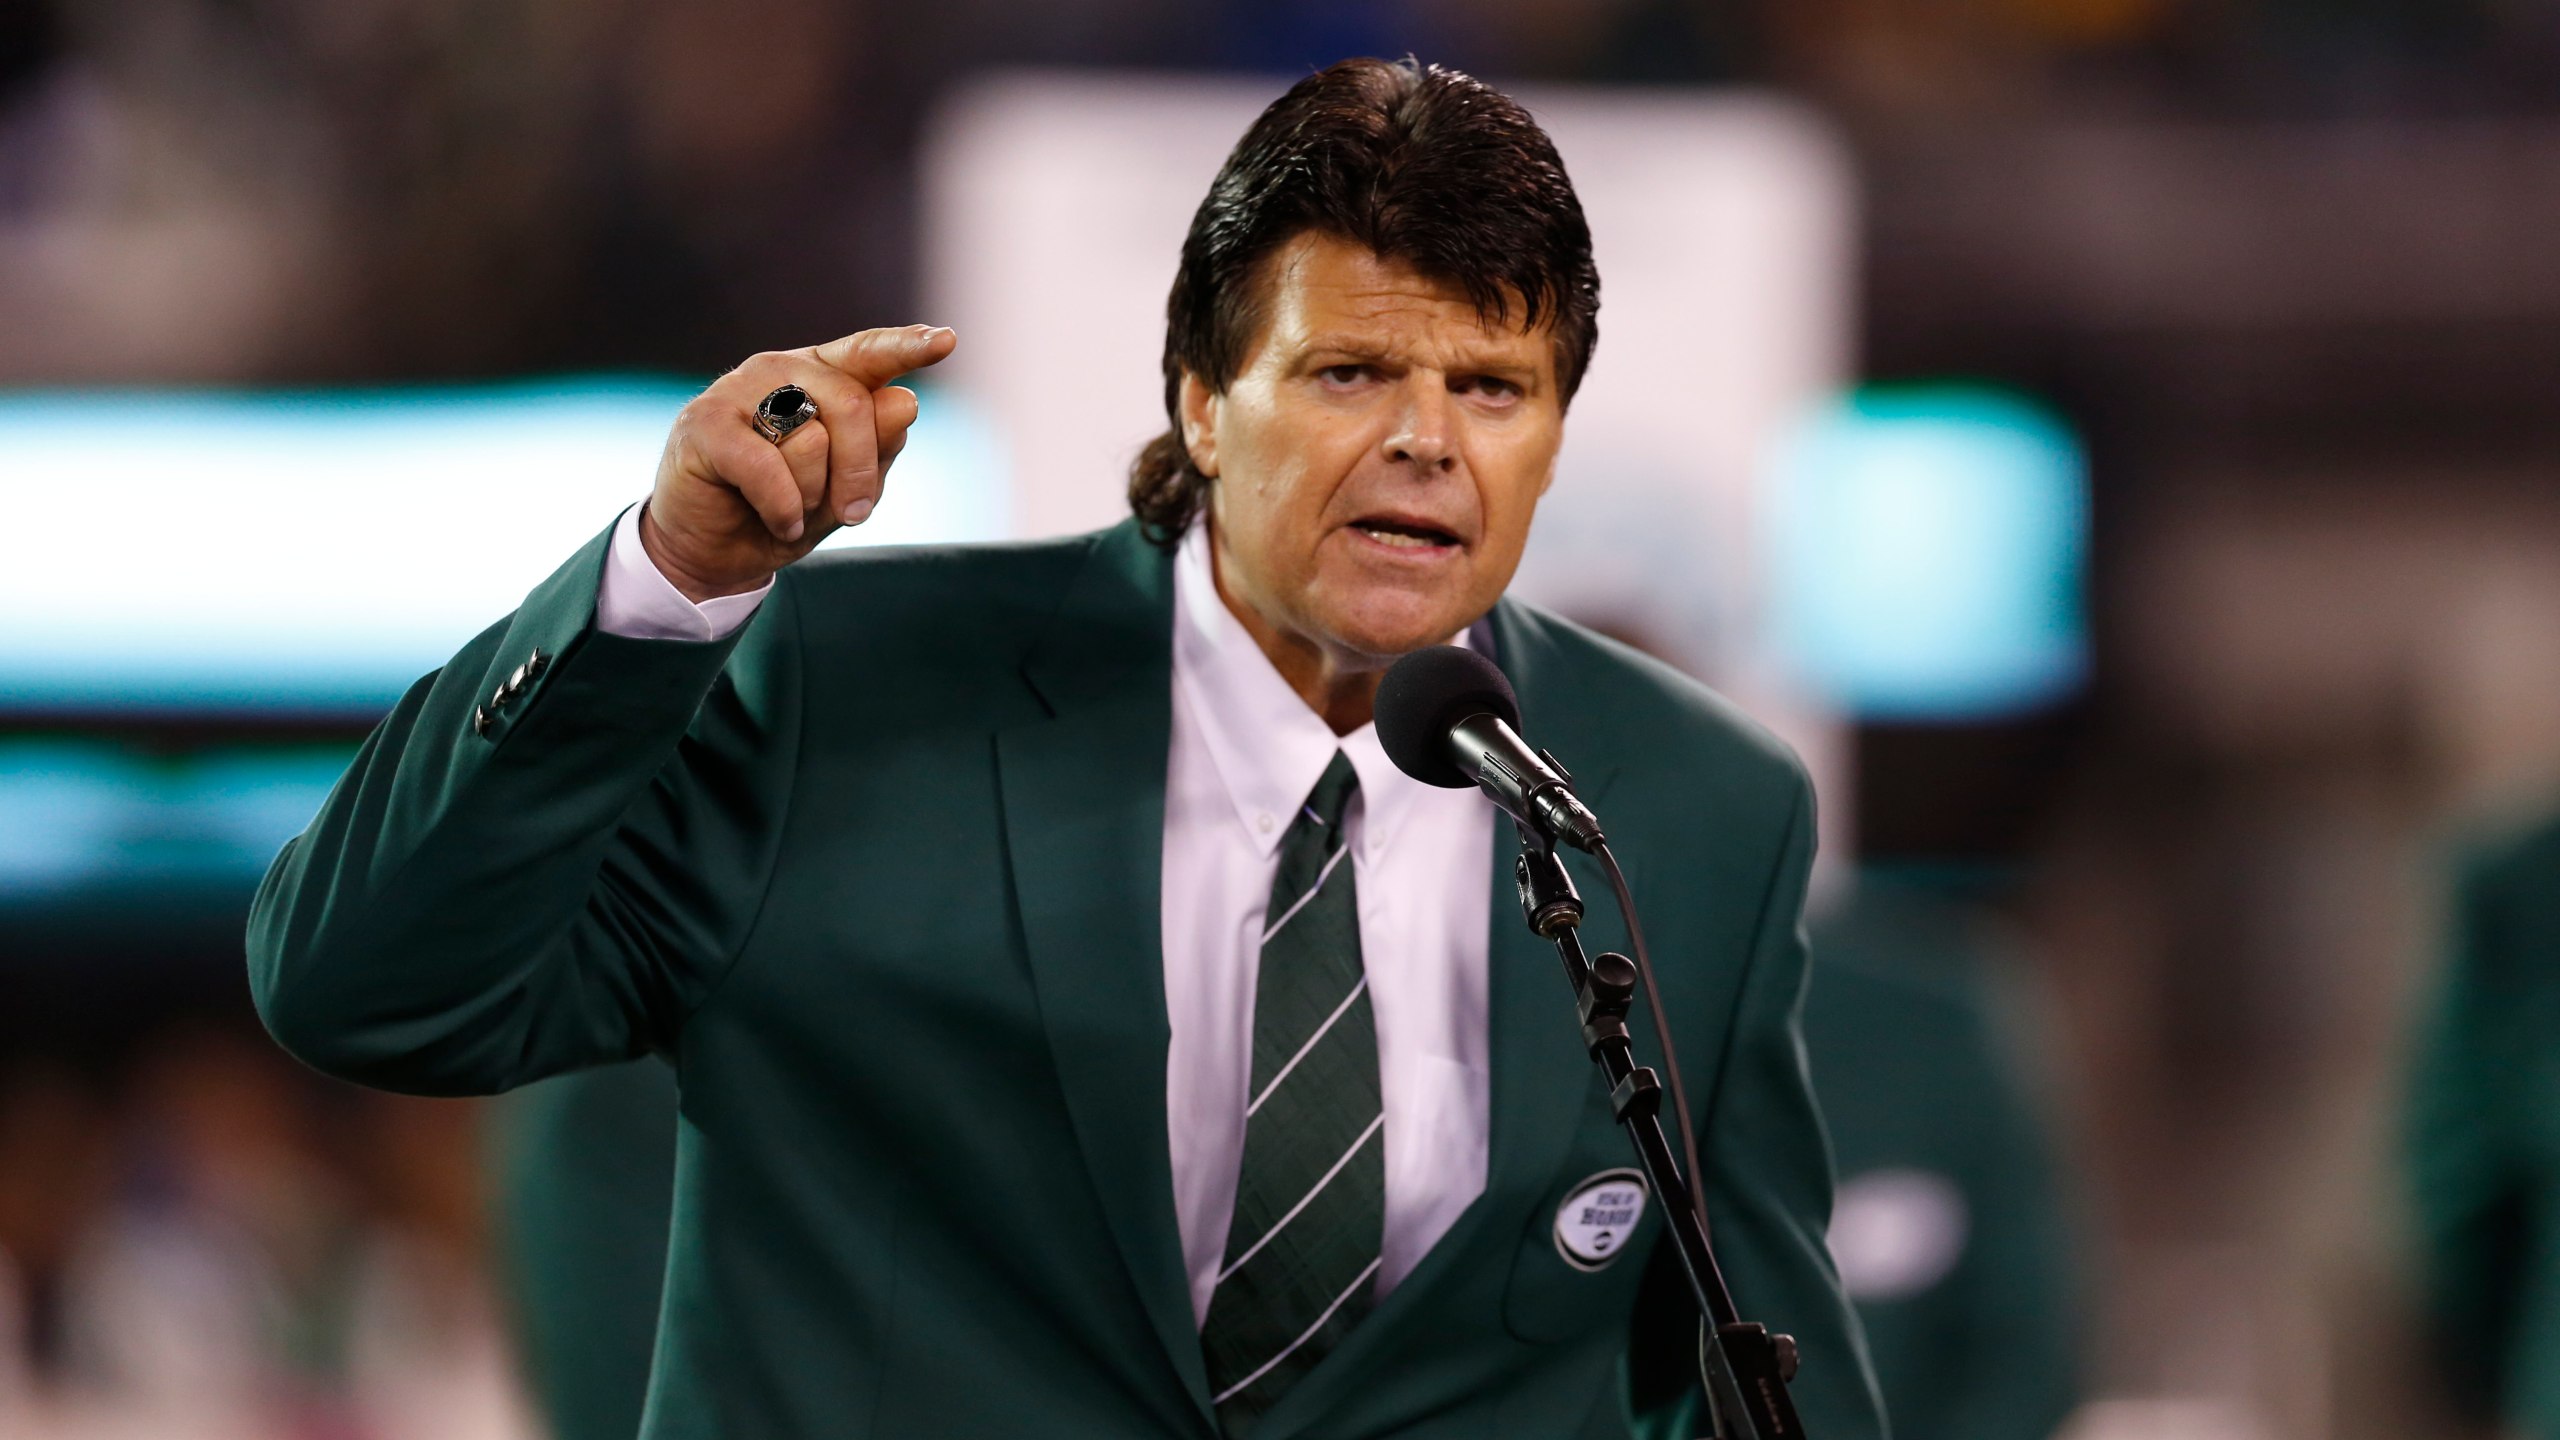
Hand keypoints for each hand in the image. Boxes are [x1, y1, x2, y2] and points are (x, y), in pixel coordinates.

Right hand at [640, 324, 957, 601]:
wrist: (716, 552)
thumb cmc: (788, 511)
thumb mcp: (847, 488)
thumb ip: (877, 446)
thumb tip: (904, 400)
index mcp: (822, 377)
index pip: (871, 354)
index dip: (908, 347)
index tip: (947, 341)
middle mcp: (781, 371)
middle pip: (853, 405)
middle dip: (860, 470)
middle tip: (852, 512)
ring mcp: (739, 390)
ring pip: (811, 438)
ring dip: (812, 495)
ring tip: (791, 508)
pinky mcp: (706, 423)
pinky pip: (769, 468)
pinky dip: (783, 509)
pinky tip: (776, 520)